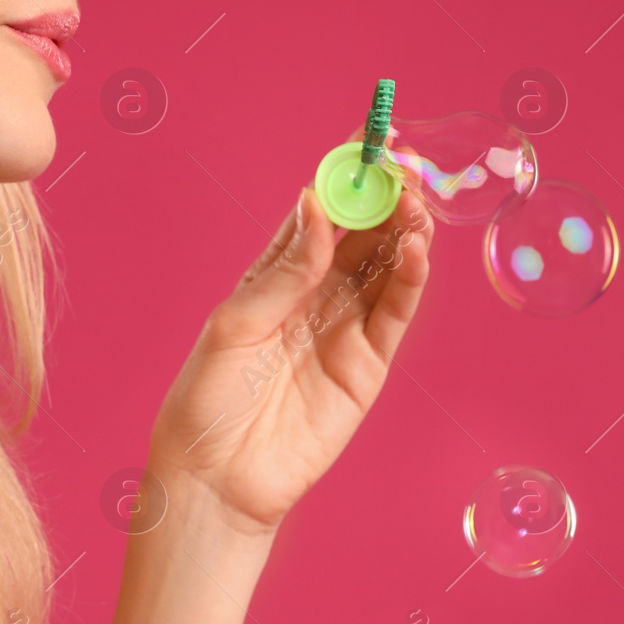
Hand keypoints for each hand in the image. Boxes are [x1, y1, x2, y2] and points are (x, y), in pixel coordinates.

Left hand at [146, 183, 434, 536]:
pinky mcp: (367, 368)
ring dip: (405, 234)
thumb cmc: (206, 402)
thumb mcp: (235, 325)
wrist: (216, 482)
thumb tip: (316, 205)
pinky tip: (417, 251)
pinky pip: (395, 316)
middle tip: (407, 168)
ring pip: (386, 269)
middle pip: (363, 235)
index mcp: (275, 277)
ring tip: (415, 206)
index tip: (370, 141)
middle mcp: (315, 297)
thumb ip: (285, 271)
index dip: (345, 177)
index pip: (320, 214)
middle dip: (386, 199)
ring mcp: (344, 330)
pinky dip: (411, 281)